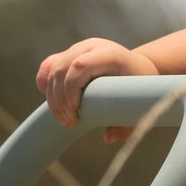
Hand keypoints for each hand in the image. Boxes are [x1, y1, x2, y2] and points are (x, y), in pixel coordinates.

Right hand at [35, 38, 157, 142]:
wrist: (138, 68)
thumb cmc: (139, 89)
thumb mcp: (138, 106)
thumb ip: (126, 125)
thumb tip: (107, 138)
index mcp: (110, 54)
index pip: (81, 65)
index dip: (72, 88)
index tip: (76, 112)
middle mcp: (92, 47)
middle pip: (62, 68)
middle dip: (60, 99)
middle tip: (70, 123)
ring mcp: (78, 48)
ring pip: (52, 69)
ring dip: (52, 98)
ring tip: (65, 120)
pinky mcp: (69, 54)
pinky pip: (48, 67)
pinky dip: (46, 85)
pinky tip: (55, 103)